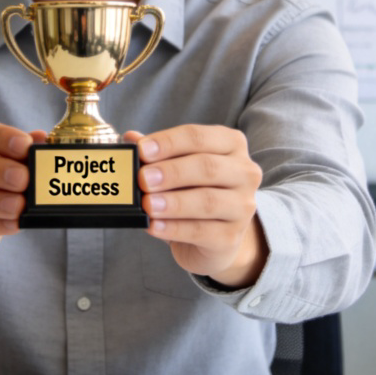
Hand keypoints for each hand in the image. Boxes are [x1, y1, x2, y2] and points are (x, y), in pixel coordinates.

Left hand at [126, 125, 266, 288]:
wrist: (214, 236)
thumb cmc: (193, 190)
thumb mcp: (176, 166)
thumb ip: (155, 152)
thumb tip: (131, 139)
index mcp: (231, 144)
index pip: (198, 137)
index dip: (169, 143)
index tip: (142, 150)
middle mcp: (244, 172)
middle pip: (207, 167)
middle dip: (172, 172)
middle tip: (143, 179)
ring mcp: (242, 206)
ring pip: (207, 201)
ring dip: (174, 202)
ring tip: (147, 204)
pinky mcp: (232, 237)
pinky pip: (202, 232)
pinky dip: (174, 229)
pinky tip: (154, 226)